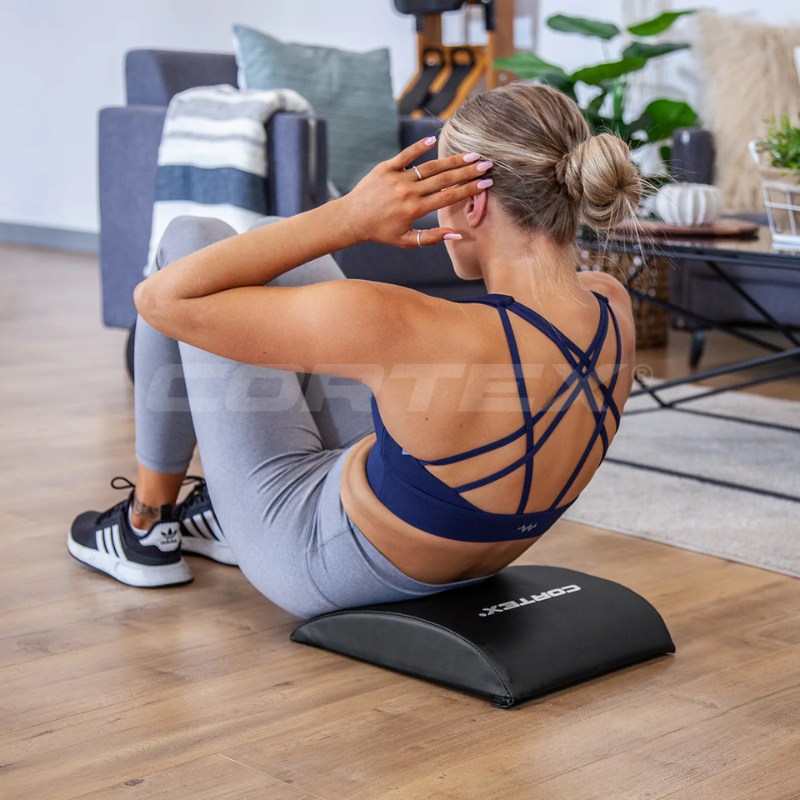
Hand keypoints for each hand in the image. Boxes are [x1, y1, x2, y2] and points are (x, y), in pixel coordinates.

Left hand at [341, 137, 492, 248]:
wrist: (351, 219)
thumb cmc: (381, 232)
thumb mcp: (406, 241)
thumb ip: (431, 239)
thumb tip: (456, 233)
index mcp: (415, 210)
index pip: (448, 197)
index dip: (469, 189)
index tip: (486, 183)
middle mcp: (407, 192)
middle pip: (443, 179)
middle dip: (467, 171)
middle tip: (487, 164)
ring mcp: (396, 178)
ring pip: (429, 167)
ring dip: (451, 160)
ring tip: (470, 154)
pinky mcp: (385, 168)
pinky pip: (405, 155)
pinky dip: (419, 147)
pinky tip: (434, 140)